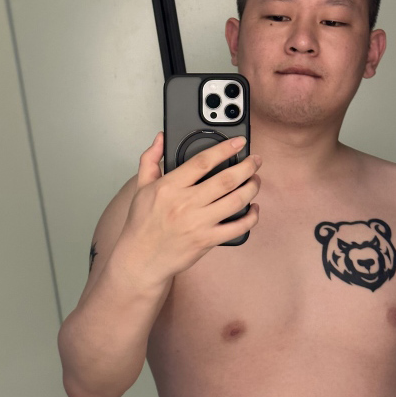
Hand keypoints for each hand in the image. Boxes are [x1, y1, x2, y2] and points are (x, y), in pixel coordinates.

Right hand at [115, 132, 260, 287]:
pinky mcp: (207, 240)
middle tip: (255, 160)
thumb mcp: (141, 187)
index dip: (225, 148)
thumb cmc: (142, 224)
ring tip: (255, 180)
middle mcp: (185, 204)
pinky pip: (238, 228)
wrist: (141, 258)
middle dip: (247, 166)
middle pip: (226, 179)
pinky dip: (251, 217)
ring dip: (252, 188)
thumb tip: (160, 138)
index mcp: (169, 187)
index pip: (202, 161)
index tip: (238, 141)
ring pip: (236, 201)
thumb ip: (150, 159)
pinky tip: (253, 208)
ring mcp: (198, 223)